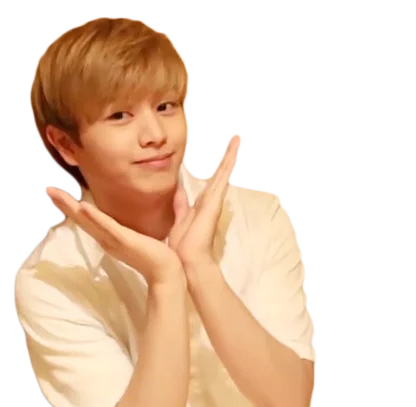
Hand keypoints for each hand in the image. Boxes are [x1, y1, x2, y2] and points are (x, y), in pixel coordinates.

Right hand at [44, 186, 186, 285]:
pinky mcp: (123, 240)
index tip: (60, 193)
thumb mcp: (152, 228)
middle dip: (64, 204)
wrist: (168, 272)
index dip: (74, 206)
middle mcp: (108, 238)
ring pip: (87, 221)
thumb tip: (160, 195)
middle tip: (48, 189)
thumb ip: (151, 212)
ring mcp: (113, 240)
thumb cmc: (161, 253)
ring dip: (70, 207)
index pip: (89, 218)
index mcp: (112, 235)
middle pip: (81, 218)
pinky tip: (82, 207)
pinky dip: (94, 218)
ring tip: (54, 193)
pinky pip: (107, 228)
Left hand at [168, 133, 242, 267]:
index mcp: (201, 205)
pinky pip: (222, 179)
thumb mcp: (179, 219)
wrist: (188, 260)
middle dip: (227, 157)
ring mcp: (214, 201)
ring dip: (230, 155)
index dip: (216, 169)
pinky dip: (228, 164)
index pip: (209, 182)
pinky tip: (233, 150)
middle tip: (235, 138)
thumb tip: (178, 191)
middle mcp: (210, 201)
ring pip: (223, 173)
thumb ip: (180, 205)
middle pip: (219, 174)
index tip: (222, 154)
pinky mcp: (215, 202)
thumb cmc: (182, 246)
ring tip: (237, 137)